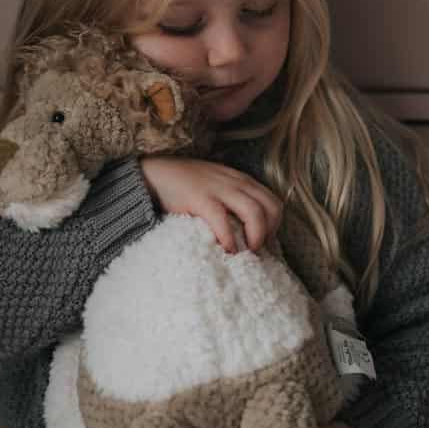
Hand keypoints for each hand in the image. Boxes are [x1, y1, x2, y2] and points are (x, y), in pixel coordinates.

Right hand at [139, 155, 281, 252]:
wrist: (154, 174)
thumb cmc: (186, 186)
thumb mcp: (218, 187)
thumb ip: (233, 201)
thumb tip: (247, 231)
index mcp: (241, 180)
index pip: (273, 202)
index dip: (274, 226)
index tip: (264, 244)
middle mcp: (235, 183)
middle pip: (271, 208)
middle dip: (269, 233)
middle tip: (256, 251)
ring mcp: (219, 189)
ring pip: (254, 212)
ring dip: (255, 237)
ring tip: (245, 253)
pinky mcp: (200, 198)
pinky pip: (223, 220)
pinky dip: (229, 238)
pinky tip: (226, 249)